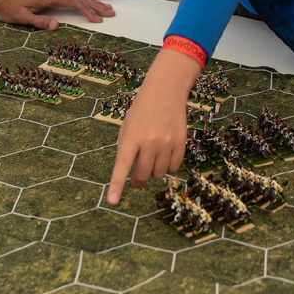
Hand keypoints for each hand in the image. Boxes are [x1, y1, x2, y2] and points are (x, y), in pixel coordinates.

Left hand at [0, 0, 113, 30]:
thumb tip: (56, 26)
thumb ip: (38, 21)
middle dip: (96, 6)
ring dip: (93, 3)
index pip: (74, 3)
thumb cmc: (9, 8)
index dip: (87, 11)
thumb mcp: (20, 18)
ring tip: (106, 8)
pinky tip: (89, 3)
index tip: (98, 20)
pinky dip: (84, 1)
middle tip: (111, 13)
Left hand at [107, 50, 199, 203]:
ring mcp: (166, 142)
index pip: (122, 166)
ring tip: (152, 155)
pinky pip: (174, 167)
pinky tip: (165, 153)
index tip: (112, 202)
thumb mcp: (126, 126)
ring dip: (154, 170)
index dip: (117, 185)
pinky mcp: (181, 142)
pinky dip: (168, 165)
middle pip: (143, 175)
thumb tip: (129, 174)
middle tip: (136, 178)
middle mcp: (149, 141)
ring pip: (159, 173)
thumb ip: (125, 149)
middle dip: (138, 181)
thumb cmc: (142, 110)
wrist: (166, 90)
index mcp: (131, 137)